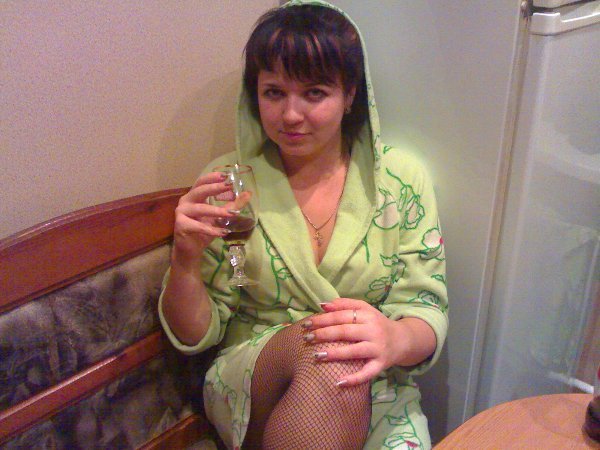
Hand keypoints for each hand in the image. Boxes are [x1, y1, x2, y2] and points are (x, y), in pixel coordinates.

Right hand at [172, 171, 236, 262]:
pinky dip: (211, 230)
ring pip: (201, 209)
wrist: (191, 249)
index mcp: (194, 196)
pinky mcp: (181, 225)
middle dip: (215, 188)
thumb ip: (232, 205)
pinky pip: (198, 226)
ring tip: (232, 214)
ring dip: (217, 211)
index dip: (212, 178)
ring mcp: (181, 213)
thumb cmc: (204, 230)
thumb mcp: (221, 216)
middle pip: (200, 191)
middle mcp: (186, 201)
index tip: (226, 175)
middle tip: (228, 186)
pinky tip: (223, 232)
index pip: (201, 182)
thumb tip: (248, 194)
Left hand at [304, 298, 434, 385]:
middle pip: (346, 331)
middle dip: (324, 334)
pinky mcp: (381, 364)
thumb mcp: (365, 309)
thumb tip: (323, 305)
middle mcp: (373, 331)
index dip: (323, 319)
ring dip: (335, 354)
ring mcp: (377, 349)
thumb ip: (345, 305)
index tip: (307, 324)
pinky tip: (339, 382)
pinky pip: (367, 373)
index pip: (342, 316)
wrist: (403, 340)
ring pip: (354, 351)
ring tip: (316, 356)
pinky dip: (354, 379)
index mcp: (368, 316)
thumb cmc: (377, 324)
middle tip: (307, 338)